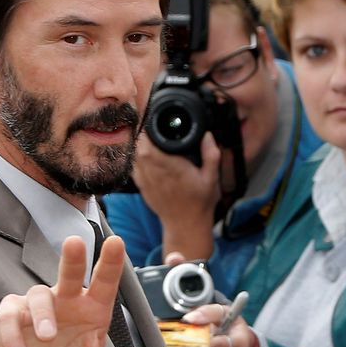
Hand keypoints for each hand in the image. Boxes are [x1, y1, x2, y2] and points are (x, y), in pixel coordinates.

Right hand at [0, 235, 143, 346]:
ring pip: (39, 295)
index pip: (104, 282)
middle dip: (73, 258)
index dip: (111, 263)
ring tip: (47, 336)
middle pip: (70, 273)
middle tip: (74, 243)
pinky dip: (13, 335)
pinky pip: (9, 316)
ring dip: (43, 314)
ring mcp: (38, 305)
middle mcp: (67, 301)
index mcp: (92, 309)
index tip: (117, 242)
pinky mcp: (13, 314)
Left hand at [130, 132, 221, 260]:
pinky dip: (137, 158)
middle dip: (144, 134)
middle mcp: (154, 173)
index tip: (155, 121)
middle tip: (154, 128)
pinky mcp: (142, 187)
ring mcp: (145, 181)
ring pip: (134, 155)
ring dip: (140, 146)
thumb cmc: (199, 203)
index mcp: (171, 168)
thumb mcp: (212, 177)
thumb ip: (211, 154)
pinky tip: (148, 155)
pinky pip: (133, 167)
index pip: (149, 144)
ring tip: (151, 139)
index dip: (149, 129)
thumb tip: (207, 135)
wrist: (186, 225)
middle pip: (138, 146)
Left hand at [175, 301, 256, 346]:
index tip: (189, 335)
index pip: (218, 346)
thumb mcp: (224, 313)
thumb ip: (207, 313)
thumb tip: (189, 319)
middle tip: (187, 337)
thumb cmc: (231, 329)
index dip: (200, 340)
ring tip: (194, 345)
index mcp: (240, 344)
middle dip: (191, 346)